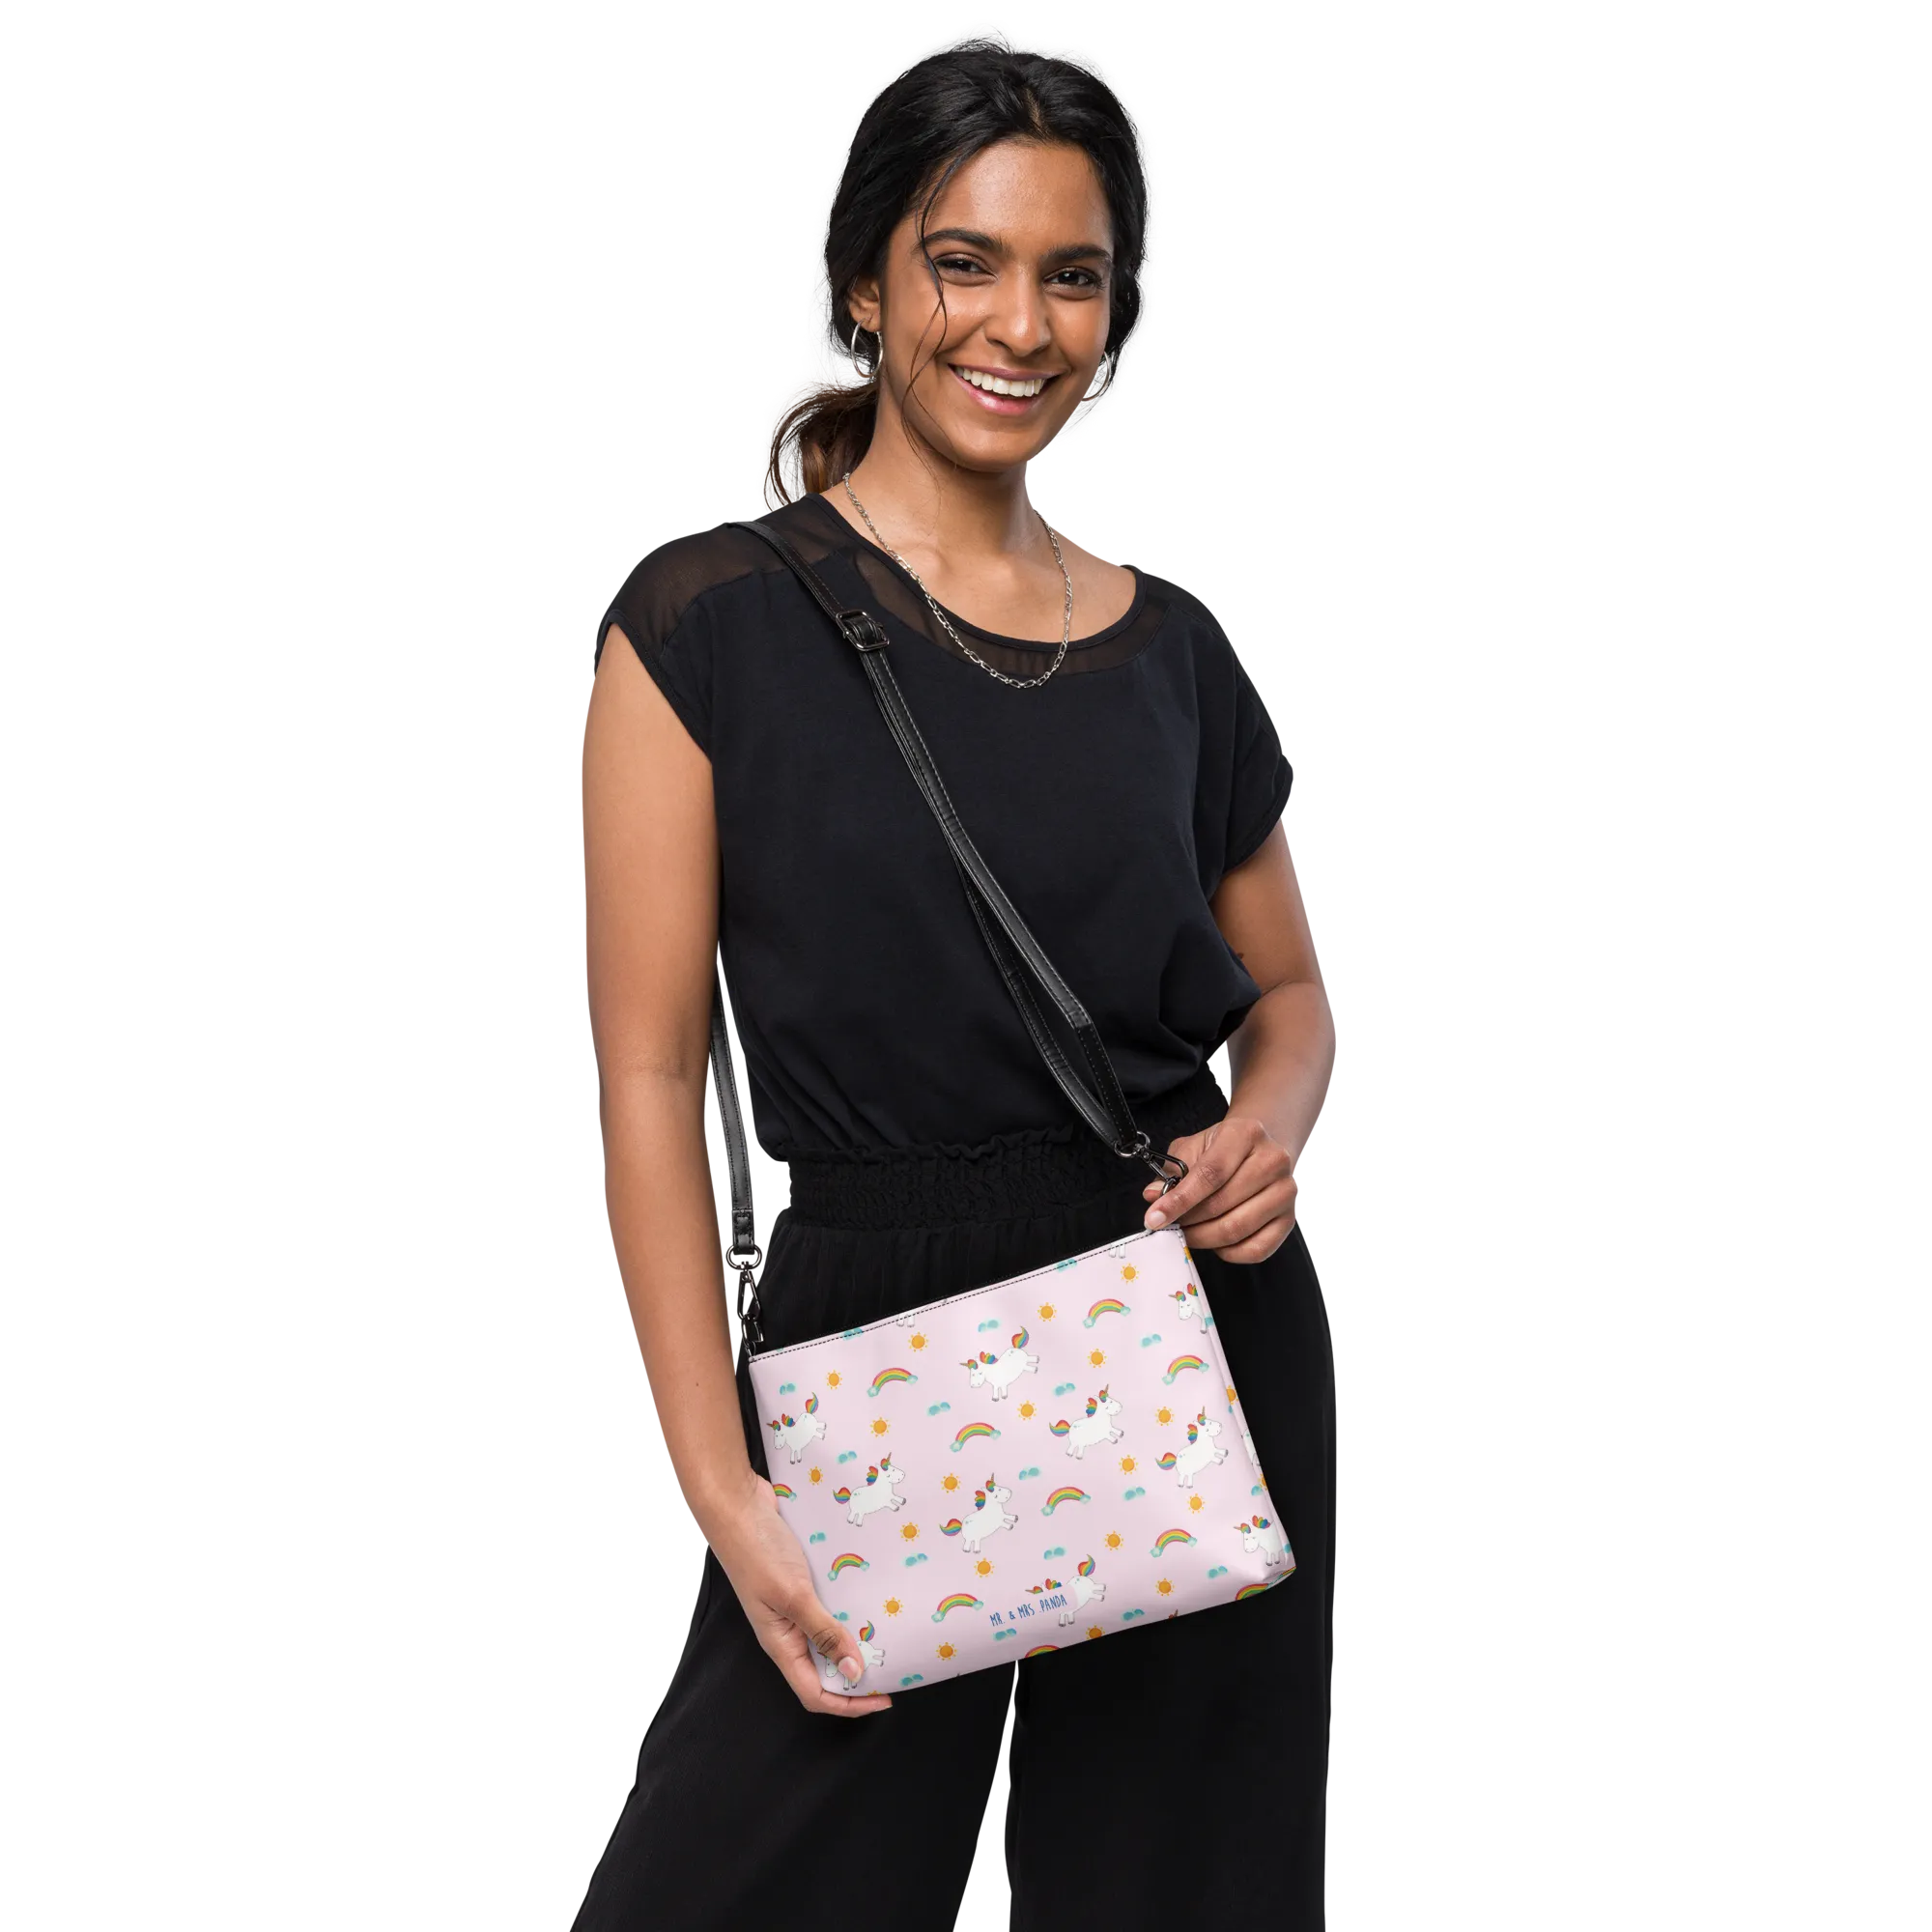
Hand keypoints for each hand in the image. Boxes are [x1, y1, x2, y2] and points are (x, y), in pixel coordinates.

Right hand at [707, 1470, 895, 1716]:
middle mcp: (788, 1631)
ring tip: (887, 1633)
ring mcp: (793, 1606)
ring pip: (829, 1635)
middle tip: (892, 1664)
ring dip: (856, 1638)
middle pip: (825, 1669)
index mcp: (781, 1645)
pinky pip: (829, 1605)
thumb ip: (824, 1632)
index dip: (849, 1703)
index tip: (883, 1699)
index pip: (816, 1694)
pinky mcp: (799, 1582)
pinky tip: (870, 1597)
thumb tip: (855, 1672)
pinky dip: (849, 1607)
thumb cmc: (757, 1551)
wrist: (738, 1504)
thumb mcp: (794, 1596)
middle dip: (857, 1673)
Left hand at [1140, 1114, 1297, 1262]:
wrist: (1265, 1146)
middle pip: (1222, 1205)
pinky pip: (1255, 1249)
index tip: (1154, 1217)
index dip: (1179, 1200)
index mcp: (1246, 1133)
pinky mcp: (1290, 1220)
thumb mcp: (1196, 1145)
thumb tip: (1154, 1196)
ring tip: (1189, 1230)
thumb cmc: (1226, 1147)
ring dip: (1203, 1237)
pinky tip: (1214, 1239)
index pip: (1210, 1174)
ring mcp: (1286, 1192)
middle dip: (1188, 1221)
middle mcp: (1273, 1161)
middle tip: (1170, 1224)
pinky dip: (1228, 1252)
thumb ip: (1173, 1170)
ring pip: (1237, 1229)